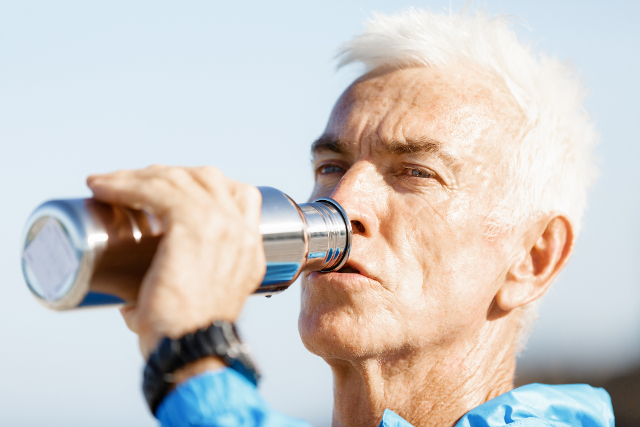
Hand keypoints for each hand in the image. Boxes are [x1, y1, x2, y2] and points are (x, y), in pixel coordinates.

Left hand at [87, 165, 264, 358]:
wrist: (191, 352)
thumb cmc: (186, 337)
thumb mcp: (198, 303)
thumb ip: (176, 291)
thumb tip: (132, 292)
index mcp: (250, 247)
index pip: (239, 193)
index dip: (200, 184)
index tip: (164, 191)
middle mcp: (241, 231)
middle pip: (206, 177)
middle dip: (167, 174)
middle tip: (132, 187)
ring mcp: (221, 225)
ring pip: (179, 178)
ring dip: (140, 175)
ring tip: (110, 184)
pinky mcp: (192, 225)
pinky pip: (158, 190)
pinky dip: (126, 183)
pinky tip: (102, 186)